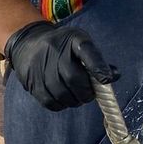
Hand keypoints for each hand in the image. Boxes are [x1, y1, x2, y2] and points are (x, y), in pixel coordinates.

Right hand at [4, 21, 118, 110]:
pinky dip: (61, 105)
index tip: (106, 80)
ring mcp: (41, 66)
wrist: (28, 44)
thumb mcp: (80, 44)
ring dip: (74, 100)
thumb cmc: (63, 46)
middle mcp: (55, 50)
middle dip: (86, 92)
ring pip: (62, 93)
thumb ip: (97, 60)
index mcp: (73, 38)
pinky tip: (65, 99)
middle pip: (74, 78)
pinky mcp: (32, 81)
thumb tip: (114, 77)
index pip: (87, 51)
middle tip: (89, 94)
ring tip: (77, 97)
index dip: (98, 67)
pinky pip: (50, 101)